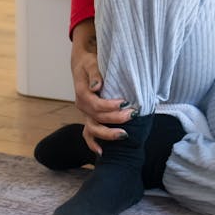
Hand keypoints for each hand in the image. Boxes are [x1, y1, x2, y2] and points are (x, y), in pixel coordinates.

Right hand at [70, 18, 136, 155]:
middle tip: (133, 115)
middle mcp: (82, 106)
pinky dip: (93, 144)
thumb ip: (95, 74)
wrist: (81, 64)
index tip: (125, 103)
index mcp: (82, 93)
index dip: (110, 106)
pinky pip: (88, 134)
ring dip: (108, 134)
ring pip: (94, 129)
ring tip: (124, 135)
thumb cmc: (89, 62)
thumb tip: (97, 86)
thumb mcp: (91, 63)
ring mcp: (84, 114)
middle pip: (98, 117)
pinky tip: (103, 152)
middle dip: (116, 119)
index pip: (96, 104)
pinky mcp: (88, 118)